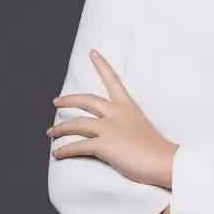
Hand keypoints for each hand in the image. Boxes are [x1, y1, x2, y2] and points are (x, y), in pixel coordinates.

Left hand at [46, 48, 177, 188]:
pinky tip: (56, 154)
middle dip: (68, 100)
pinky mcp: (103, 145)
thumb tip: (118, 135)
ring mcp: (109, 128)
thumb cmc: (157, 149)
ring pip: (76, 124)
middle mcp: (116, 113)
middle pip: (85, 100)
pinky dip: (63, 150)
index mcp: (128, 106)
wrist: (164, 161)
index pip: (113, 80)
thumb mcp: (142, 129)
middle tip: (56, 101)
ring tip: (50, 133)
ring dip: (59, 128)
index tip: (93, 53)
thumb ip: (128, 126)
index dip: (102, 65)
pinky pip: (76, 146)